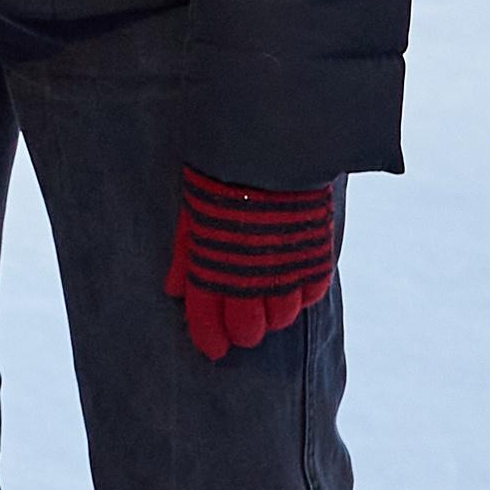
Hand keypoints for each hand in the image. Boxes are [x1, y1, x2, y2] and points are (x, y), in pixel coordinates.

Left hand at [165, 166, 335, 359]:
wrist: (269, 138)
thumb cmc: (221, 170)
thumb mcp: (193, 207)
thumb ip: (185, 252)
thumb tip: (173, 291)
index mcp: (211, 261)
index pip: (207, 318)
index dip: (210, 339)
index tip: (213, 351)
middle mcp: (249, 273)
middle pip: (249, 330)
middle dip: (243, 332)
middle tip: (241, 324)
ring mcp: (285, 267)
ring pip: (282, 317)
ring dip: (273, 314)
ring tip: (266, 296)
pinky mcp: (315, 256)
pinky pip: (311, 293)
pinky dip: (301, 292)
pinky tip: (292, 278)